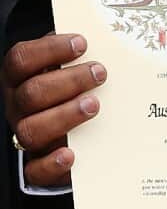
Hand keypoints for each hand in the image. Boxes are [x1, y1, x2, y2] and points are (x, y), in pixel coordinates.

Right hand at [2, 34, 106, 187]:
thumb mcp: (73, 71)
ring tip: (95, 105)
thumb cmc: (74, 95)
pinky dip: (52, 163)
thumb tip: (105, 38)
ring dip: (65, 115)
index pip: (20, 59)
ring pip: (31, 129)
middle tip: (100, 73)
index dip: (48, 49)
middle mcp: (18, 107)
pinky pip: (35, 171)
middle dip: (68, 81)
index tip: (82, 43)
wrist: (76, 138)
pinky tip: (72, 154)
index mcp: (21, 80)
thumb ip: (78, 57)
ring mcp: (26, 136)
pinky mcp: (38, 167)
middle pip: (31, 93)